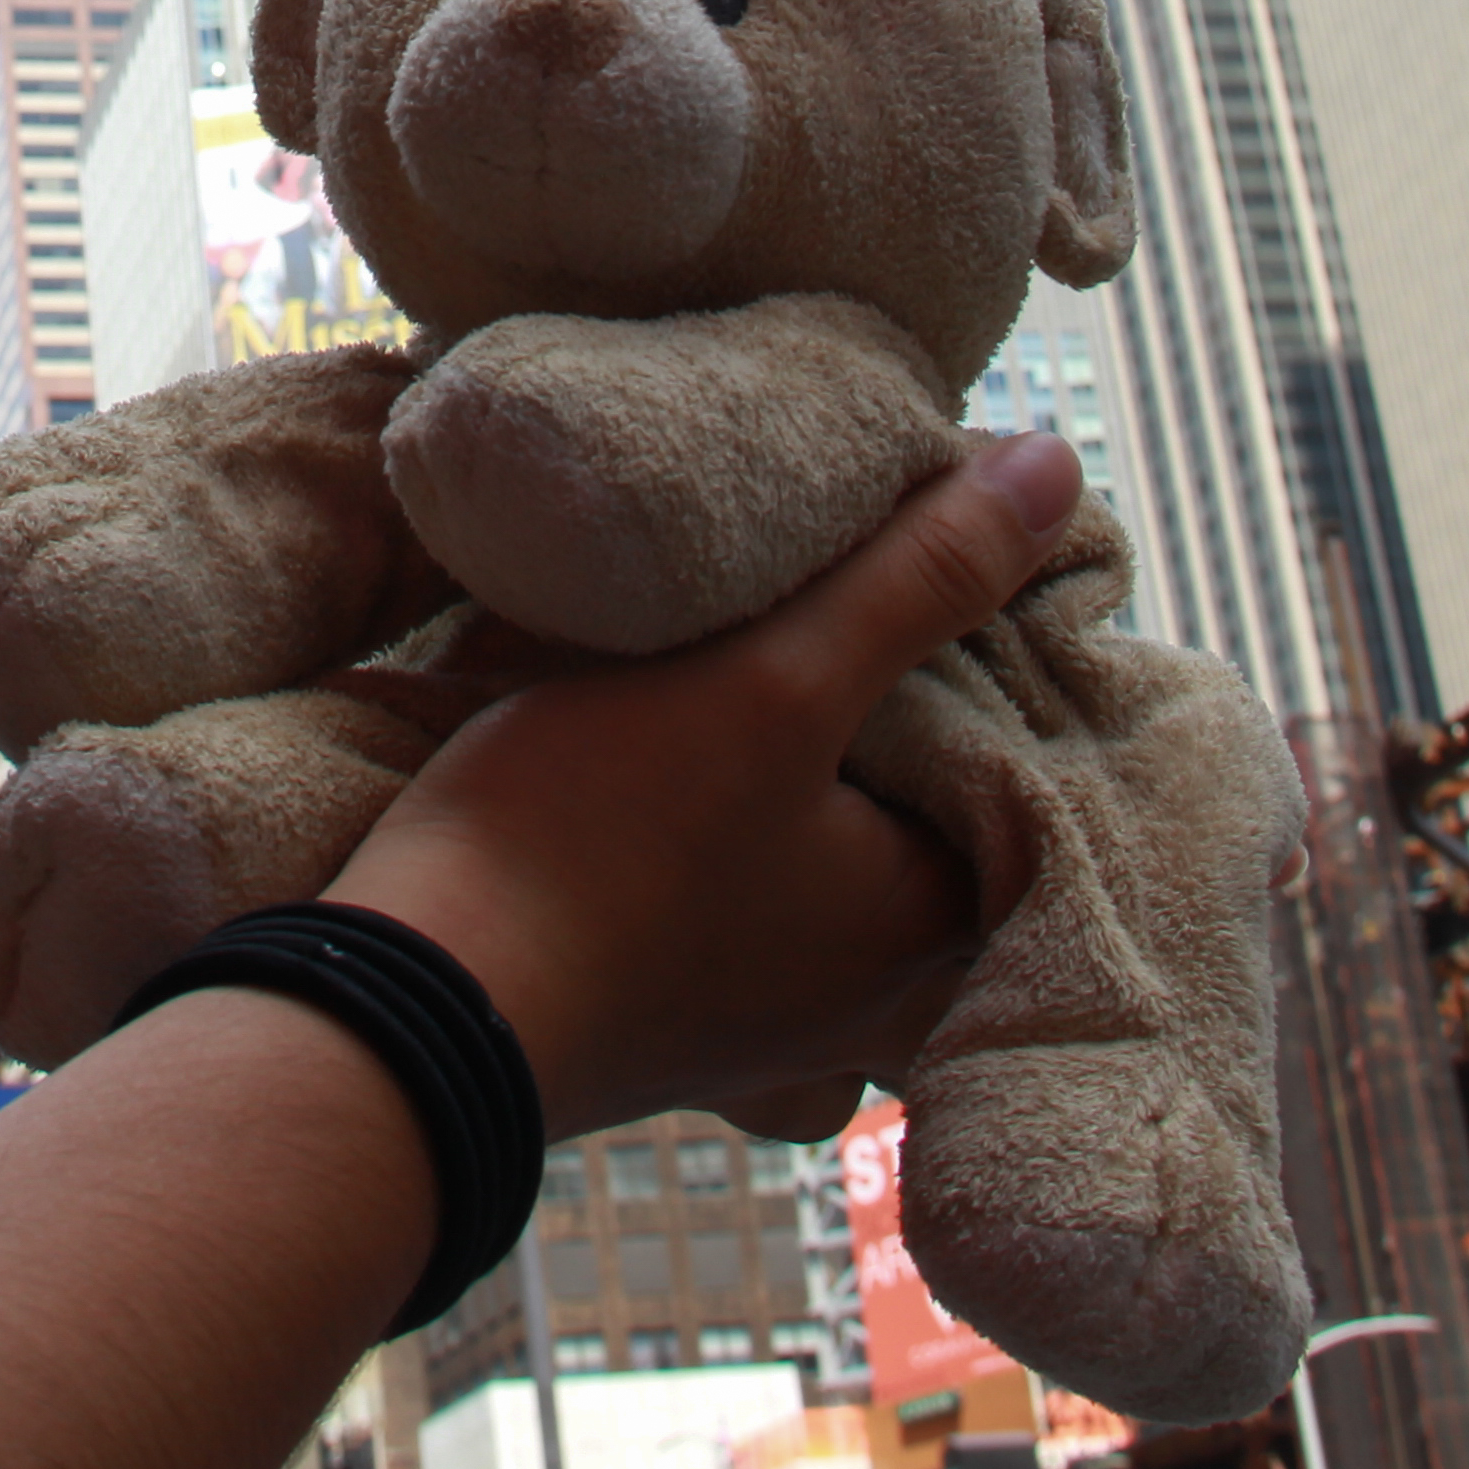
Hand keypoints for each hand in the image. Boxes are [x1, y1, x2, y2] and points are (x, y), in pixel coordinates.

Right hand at [324, 431, 1083, 1136]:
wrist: (406, 1004)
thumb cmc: (593, 850)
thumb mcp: (771, 683)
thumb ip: (918, 575)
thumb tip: (1062, 465)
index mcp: (936, 924)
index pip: (1030, 741)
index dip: (1000, 622)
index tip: (951, 524)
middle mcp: (877, 984)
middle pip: (936, 781)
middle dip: (908, 671)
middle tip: (865, 547)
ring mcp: (775, 997)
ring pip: (842, 817)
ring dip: (818, 724)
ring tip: (777, 605)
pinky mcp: (682, 979)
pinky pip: (763, 858)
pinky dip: (752, 781)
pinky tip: (693, 706)